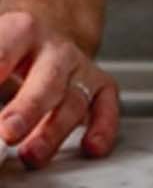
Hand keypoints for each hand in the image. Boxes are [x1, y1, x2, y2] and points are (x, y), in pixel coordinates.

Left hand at [0, 13, 118, 167]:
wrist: (39, 45)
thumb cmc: (8, 54)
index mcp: (21, 32)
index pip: (6, 50)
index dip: (0, 70)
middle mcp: (55, 50)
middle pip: (47, 78)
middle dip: (29, 107)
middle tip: (8, 131)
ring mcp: (80, 68)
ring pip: (74, 100)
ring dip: (54, 131)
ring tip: (31, 155)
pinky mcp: (100, 88)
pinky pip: (106, 107)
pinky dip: (103, 127)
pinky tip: (91, 146)